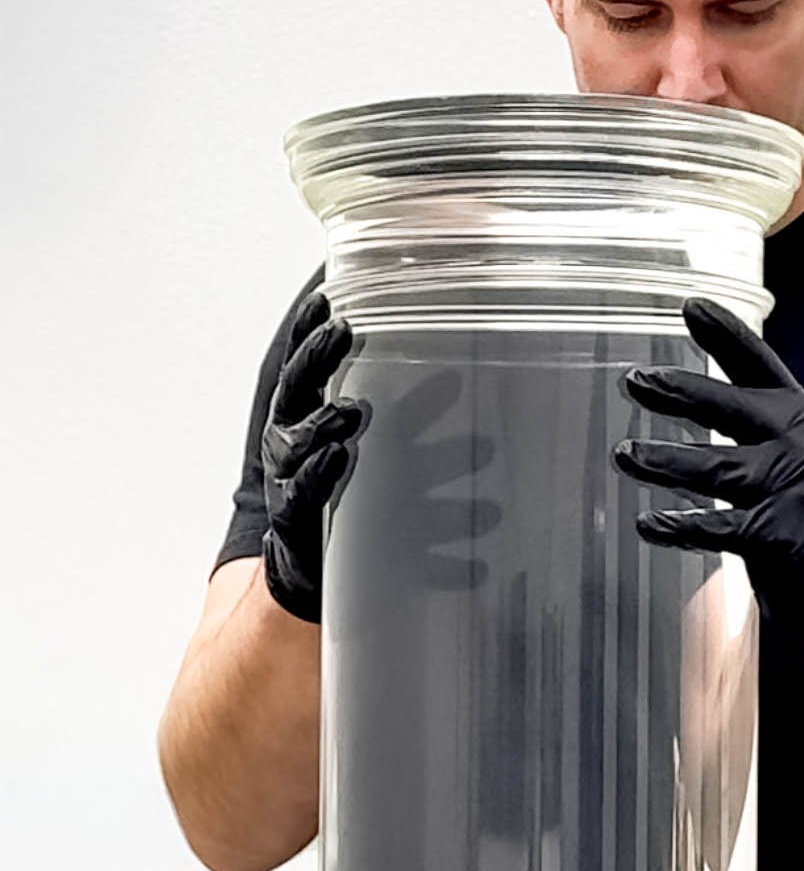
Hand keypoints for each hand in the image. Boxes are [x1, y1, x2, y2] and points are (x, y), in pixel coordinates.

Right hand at [260, 291, 365, 622]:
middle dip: (315, 361)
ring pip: (301, 447)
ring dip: (323, 426)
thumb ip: (394, 408)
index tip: (329, 301)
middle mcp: (289, 448)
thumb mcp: (370, 449)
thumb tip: (447, 360)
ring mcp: (290, 485)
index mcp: (302, 422)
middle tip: (342, 333)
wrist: (314, 569)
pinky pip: (308, 500)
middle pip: (296, 394)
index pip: (302, 370)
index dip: (310, 334)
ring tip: (347, 412)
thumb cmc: (349, 492)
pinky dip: (321, 478)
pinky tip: (337, 460)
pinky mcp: (302, 525)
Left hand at [611, 297, 803, 641]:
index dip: (725, 333)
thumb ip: (746, 415)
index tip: (691, 306)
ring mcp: (786, 487)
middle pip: (729, 407)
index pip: (757, 363)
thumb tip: (675, 386)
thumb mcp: (788, 447)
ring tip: (626, 454)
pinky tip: (648, 523)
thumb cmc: (801, 505)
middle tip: (635, 380)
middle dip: (679, 392)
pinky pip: (716, 526)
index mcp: (797, 414)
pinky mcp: (774, 533)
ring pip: (714, 468)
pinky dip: (678, 526)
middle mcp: (795, 443)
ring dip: (664, 461)